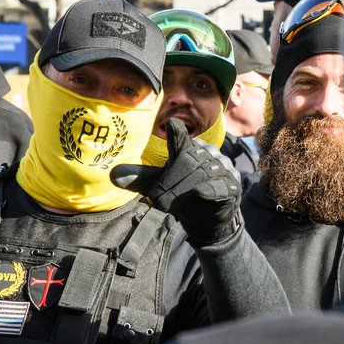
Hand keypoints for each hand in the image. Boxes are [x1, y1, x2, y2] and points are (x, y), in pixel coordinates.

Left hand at [111, 119, 241, 245]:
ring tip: (176, 203)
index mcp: (189, 150)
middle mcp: (207, 154)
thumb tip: (112, 175)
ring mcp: (221, 168)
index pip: (180, 140)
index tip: (172, 124)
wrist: (207, 219)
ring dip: (185, 191)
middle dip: (171, 183)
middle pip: (187, 163)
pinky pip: (218, 186)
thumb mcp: (158, 187)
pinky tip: (200, 193)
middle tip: (160, 200)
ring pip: (201, 175)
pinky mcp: (231, 185)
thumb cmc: (182, 195)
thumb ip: (139, 179)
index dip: (177, 134)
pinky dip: (209, 190)